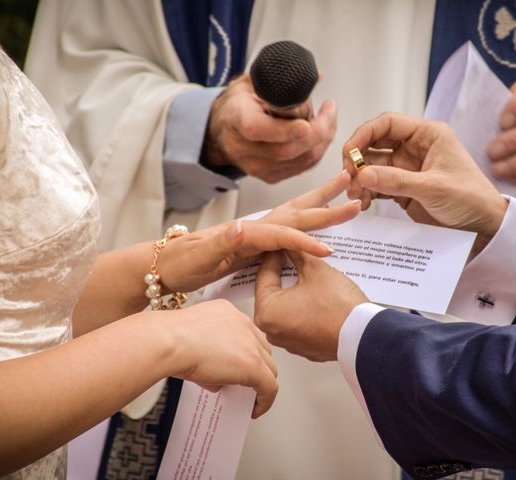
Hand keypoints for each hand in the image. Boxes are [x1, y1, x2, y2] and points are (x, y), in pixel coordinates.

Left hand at [160, 171, 360, 291]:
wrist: (164, 265)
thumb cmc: (181, 263)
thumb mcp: (198, 257)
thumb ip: (221, 243)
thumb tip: (242, 227)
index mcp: (245, 232)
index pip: (282, 234)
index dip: (305, 241)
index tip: (328, 251)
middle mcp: (254, 227)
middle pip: (296, 211)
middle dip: (325, 201)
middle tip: (351, 184)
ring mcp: (256, 232)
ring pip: (295, 215)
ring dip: (320, 203)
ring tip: (343, 190)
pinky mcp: (256, 241)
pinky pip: (289, 229)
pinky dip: (308, 222)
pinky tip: (317, 224)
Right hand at [163, 300, 276, 417]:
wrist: (168, 342)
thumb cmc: (169, 340)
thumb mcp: (192, 342)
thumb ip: (210, 356)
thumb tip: (218, 380)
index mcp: (227, 313)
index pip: (246, 335)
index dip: (245, 353)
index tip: (238, 366)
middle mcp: (243, 324)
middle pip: (261, 349)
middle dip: (256, 366)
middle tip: (246, 383)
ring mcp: (251, 344)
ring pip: (269, 367)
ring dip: (262, 383)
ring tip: (251, 398)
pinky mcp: (254, 365)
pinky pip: (269, 386)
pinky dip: (265, 400)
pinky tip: (256, 409)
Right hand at [204, 73, 336, 182]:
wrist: (222, 132)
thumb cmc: (239, 104)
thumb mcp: (252, 82)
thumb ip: (279, 79)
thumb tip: (316, 75)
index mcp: (236, 119)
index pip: (257, 129)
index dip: (284, 129)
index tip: (306, 122)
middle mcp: (244, 149)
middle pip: (287, 149)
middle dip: (318, 131)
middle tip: (330, 110)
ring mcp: (257, 167)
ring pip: (301, 159)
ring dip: (323, 139)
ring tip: (329, 118)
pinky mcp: (270, 176)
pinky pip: (303, 167)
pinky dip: (318, 149)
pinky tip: (322, 133)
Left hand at [255, 251, 367, 360]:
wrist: (363, 336)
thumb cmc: (338, 306)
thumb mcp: (314, 269)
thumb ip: (296, 254)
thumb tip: (289, 247)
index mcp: (267, 312)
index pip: (264, 275)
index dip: (275, 256)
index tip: (282, 246)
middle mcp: (272, 331)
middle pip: (273, 293)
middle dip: (284, 275)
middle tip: (294, 258)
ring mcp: (288, 342)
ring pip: (286, 308)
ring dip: (295, 292)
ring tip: (308, 276)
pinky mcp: (303, 347)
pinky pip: (298, 321)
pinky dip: (304, 309)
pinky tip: (316, 297)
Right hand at [343, 113, 507, 240]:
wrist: (484, 227)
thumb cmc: (471, 199)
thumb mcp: (434, 188)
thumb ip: (397, 181)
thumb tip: (362, 174)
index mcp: (427, 135)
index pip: (387, 123)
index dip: (364, 134)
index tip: (349, 151)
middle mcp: (415, 148)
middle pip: (374, 144)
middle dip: (358, 160)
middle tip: (348, 177)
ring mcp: (407, 168)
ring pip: (372, 167)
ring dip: (360, 179)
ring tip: (355, 195)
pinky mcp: (403, 189)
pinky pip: (377, 186)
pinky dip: (367, 193)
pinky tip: (362, 203)